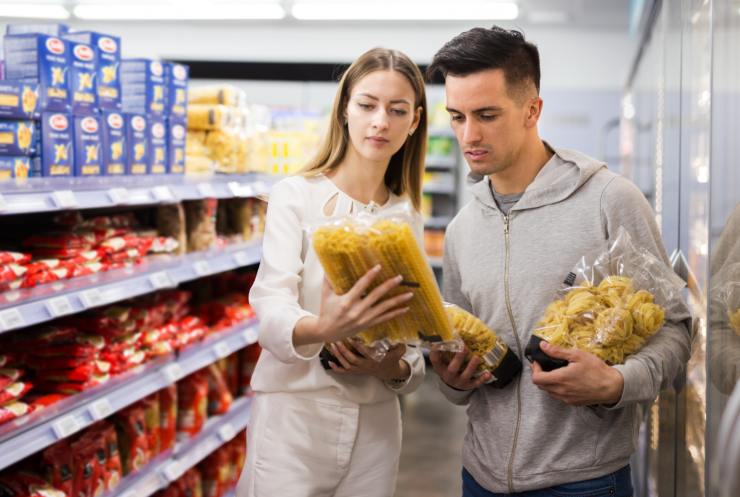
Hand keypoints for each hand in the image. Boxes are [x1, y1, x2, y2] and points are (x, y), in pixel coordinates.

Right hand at [294, 265, 412, 346]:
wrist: (326, 333)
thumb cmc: (326, 312)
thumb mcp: (326, 295)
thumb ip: (328, 280)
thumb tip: (328, 266)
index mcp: (347, 301)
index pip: (361, 286)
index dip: (370, 276)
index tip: (379, 267)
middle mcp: (357, 310)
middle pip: (376, 295)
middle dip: (389, 286)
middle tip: (400, 278)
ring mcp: (364, 319)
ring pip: (384, 308)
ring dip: (398, 301)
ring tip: (409, 294)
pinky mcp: (368, 324)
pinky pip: (384, 318)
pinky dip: (395, 313)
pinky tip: (405, 308)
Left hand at [327, 341, 408, 380]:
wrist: (388, 371)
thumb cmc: (392, 359)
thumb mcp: (399, 351)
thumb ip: (400, 345)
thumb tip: (400, 337)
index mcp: (376, 359)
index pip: (366, 353)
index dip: (359, 346)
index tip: (352, 338)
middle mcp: (366, 365)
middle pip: (353, 359)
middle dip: (344, 350)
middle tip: (337, 340)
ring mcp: (360, 369)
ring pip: (347, 364)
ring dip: (339, 356)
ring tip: (332, 346)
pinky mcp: (356, 371)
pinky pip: (345, 371)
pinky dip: (337, 368)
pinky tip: (329, 362)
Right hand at [429, 346, 490, 390]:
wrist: (451, 384)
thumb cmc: (446, 367)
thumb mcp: (442, 360)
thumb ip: (443, 350)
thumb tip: (448, 331)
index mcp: (440, 368)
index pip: (435, 360)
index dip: (436, 352)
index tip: (438, 343)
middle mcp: (448, 376)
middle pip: (452, 369)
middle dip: (458, 358)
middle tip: (464, 348)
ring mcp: (458, 382)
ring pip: (465, 376)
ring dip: (471, 366)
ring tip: (477, 357)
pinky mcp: (468, 385)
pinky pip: (476, 383)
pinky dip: (482, 379)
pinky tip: (488, 374)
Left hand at [530, 341, 623, 405]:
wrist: (612, 387)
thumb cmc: (596, 369)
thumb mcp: (577, 355)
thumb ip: (557, 351)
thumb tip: (542, 346)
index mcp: (560, 379)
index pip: (536, 378)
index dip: (534, 369)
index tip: (539, 361)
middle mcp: (561, 391)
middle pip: (540, 385)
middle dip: (539, 374)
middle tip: (544, 365)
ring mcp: (566, 398)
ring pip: (548, 391)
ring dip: (547, 382)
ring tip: (554, 372)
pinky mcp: (572, 402)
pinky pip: (558, 396)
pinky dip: (556, 388)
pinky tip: (564, 380)